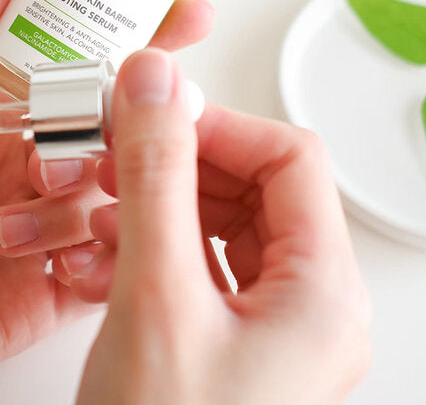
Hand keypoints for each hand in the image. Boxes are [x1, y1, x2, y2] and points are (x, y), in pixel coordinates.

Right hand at [71, 49, 370, 404]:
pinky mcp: (226, 342)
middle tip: (118, 149)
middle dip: (178, 162)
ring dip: (157, 200)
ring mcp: (267, 327)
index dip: (218, 125)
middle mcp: (307, 306)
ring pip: (218, 221)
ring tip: (101, 197)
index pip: (289, 159)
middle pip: (253, 187)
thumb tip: (157, 83)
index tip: (153, 115)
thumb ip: (157, 176)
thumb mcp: (155, 297)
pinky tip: (105, 246)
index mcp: (323, 293)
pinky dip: (151, 242)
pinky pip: (196, 263)